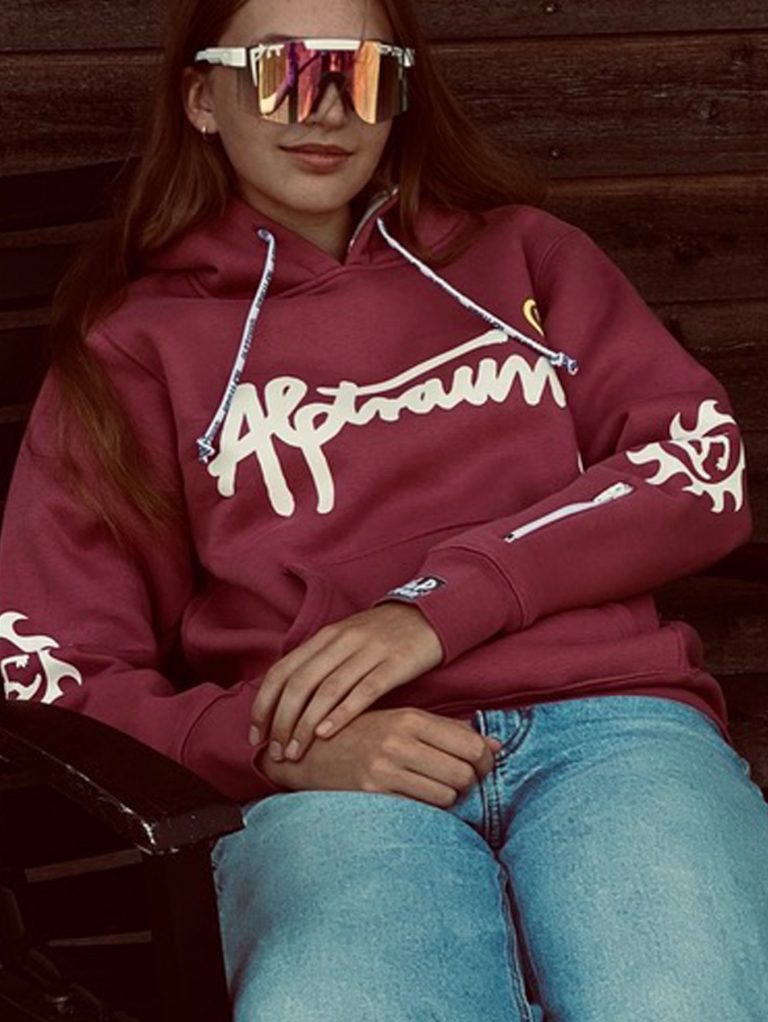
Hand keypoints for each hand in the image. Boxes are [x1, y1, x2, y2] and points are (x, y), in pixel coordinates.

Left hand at [250, 603, 442, 763]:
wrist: (429, 615)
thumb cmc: (382, 636)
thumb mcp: (345, 640)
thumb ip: (319, 663)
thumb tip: (285, 702)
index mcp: (325, 636)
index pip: (282, 671)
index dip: (264, 704)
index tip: (256, 734)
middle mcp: (342, 641)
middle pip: (300, 684)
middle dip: (282, 721)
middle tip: (276, 751)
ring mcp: (369, 651)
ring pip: (327, 690)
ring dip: (306, 725)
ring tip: (296, 752)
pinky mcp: (395, 663)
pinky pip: (364, 691)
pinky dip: (342, 713)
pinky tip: (327, 734)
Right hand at [258, 708, 501, 808]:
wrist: (306, 753)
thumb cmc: (360, 735)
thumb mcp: (400, 720)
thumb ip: (446, 730)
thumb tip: (495, 746)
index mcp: (410, 717)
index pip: (471, 742)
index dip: (486, 760)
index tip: (482, 767)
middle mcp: (399, 740)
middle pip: (465, 772)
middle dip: (470, 782)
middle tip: (461, 783)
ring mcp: (385, 768)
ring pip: (448, 795)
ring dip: (449, 798)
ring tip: (434, 790)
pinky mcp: (373, 793)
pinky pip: (422, 809)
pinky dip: (428, 809)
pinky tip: (416, 799)